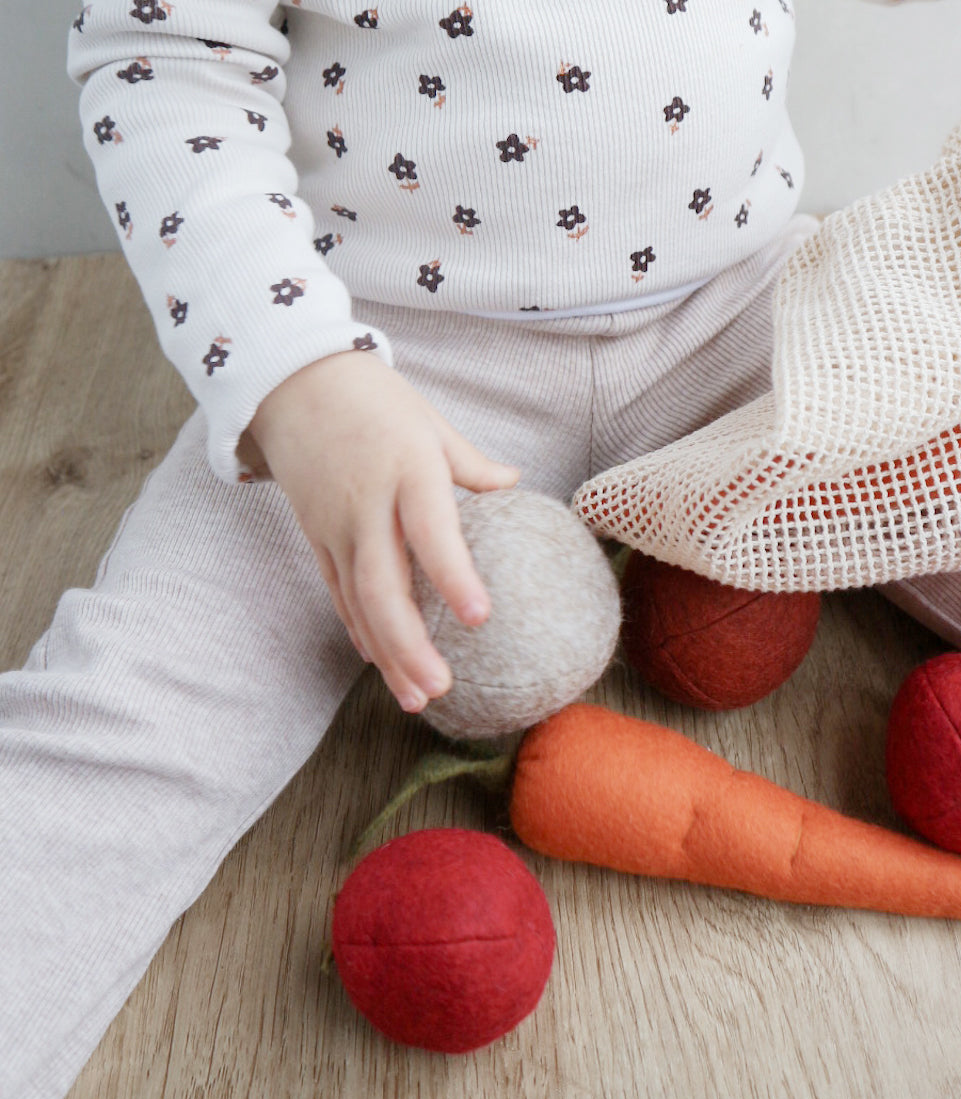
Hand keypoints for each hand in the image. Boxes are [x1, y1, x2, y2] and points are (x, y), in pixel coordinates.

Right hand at [243, 351, 518, 712]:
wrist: (290, 381)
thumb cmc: (373, 398)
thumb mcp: (429, 420)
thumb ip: (470, 463)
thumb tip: (514, 486)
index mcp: (406, 469)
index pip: (430, 530)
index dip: (453, 575)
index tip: (480, 618)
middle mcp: (366, 504)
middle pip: (382, 585)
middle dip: (409, 644)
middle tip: (440, 689)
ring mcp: (335, 526)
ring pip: (357, 602)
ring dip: (386, 654)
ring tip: (417, 699)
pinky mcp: (316, 537)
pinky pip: (338, 593)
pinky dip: (359, 630)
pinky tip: (381, 664)